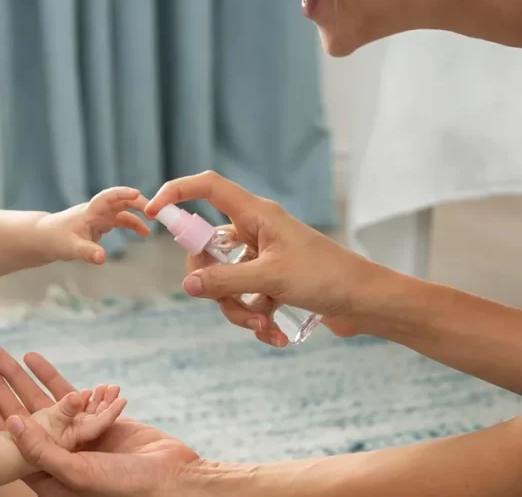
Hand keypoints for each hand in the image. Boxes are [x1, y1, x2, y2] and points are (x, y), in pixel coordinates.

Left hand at [0, 346, 201, 496]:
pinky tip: (34, 358)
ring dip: (19, 375)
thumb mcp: (77, 472)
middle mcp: (56, 456)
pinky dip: (53, 377)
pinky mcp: (94, 421)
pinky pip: (68, 395)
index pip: (7, 441)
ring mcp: (74, 437)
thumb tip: (10, 424)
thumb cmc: (125, 487)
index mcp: (46, 475)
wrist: (172, 477)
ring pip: (40, 400)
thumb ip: (42, 450)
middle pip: (19, 413)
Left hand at [36, 187, 150, 264]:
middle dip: (138, 203)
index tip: (137, 193)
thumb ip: (87, 252)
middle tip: (155, 211)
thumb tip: (102, 258)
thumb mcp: (71, 248)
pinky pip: (121, 221)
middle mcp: (97, 211)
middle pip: (121, 201)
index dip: (122, 193)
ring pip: (123, 211)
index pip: (108, 197)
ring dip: (138, 214)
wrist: (45, 238)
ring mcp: (100, 216)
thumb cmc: (55, 239)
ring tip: (154, 223)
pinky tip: (144, 233)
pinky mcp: (101, 224)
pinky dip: (133, 225)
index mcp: (90, 211)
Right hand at [145, 170, 389, 343]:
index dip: (177, 193)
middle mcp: (256, 232)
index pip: (208, 188)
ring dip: (238, 310)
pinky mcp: (272, 282)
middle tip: (231, 303)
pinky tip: (275, 334)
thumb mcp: (270, 279)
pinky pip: (245, 299)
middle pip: (208, 250)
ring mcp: (263, 258)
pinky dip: (255, 319)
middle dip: (214, 285)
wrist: (367, 303)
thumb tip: (186, 285)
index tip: (153, 212)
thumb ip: (224, 281)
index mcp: (256, 215)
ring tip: (262, 325)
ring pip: (225, 281)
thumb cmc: (327, 278)